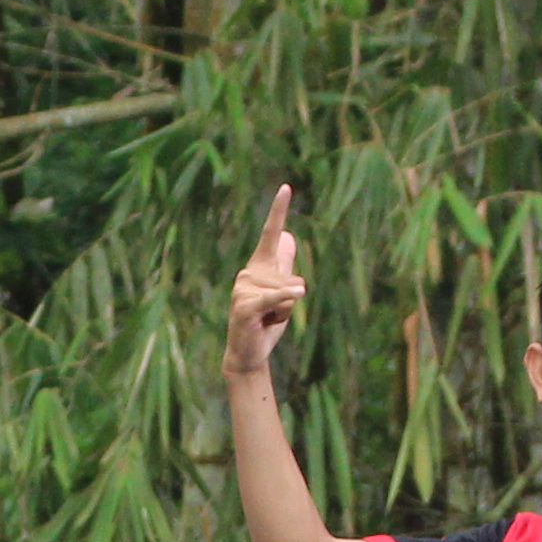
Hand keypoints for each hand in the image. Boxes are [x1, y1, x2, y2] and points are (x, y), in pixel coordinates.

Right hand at [223, 183, 305, 381]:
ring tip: (266, 321)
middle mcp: (248, 272)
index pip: (270, 233)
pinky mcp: (245, 306)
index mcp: (258, 266)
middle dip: (291, 301)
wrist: (248, 353)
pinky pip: (275, 297)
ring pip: (286, 292)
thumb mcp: (281, 292)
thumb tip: (288, 236)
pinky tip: (298, 293)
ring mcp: (243, 289)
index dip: (278, 210)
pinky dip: (287, 298)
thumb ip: (284, 265)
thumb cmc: (265, 323)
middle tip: (272, 315)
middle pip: (291, 277)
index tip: (286, 187)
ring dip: (285, 311)